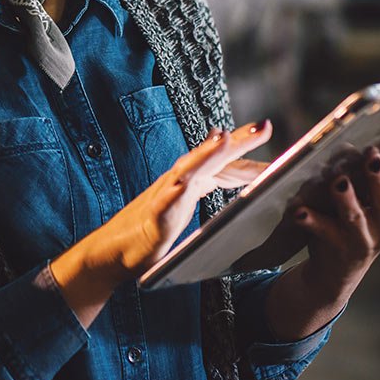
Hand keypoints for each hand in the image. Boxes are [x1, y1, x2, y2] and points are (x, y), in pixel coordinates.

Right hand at [51, 120, 272, 325]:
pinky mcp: (154, 215)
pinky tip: (184, 186)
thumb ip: (203, 185)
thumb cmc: (151, 229)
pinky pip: (166, 201)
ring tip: (224, 139)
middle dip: (237, 141)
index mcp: (190, 180)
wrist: (113, 252)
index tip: (266, 129)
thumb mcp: (185, 205)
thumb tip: (224, 174)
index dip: (243, 145)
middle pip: (210, 157)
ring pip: (189, 170)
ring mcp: (164, 195)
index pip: (222, 161)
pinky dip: (176, 190)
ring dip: (207, 154)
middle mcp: (178, 180)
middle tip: (264, 126)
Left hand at [291, 130, 379, 285]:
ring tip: (338, 182)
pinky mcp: (338, 248)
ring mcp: (364, 239)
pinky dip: (311, 221)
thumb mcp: (377, 196)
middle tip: (373, 155)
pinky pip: (322, 232)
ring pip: (355, 217)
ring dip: (347, 199)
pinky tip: (299, 211)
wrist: (337, 269)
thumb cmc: (361, 219)